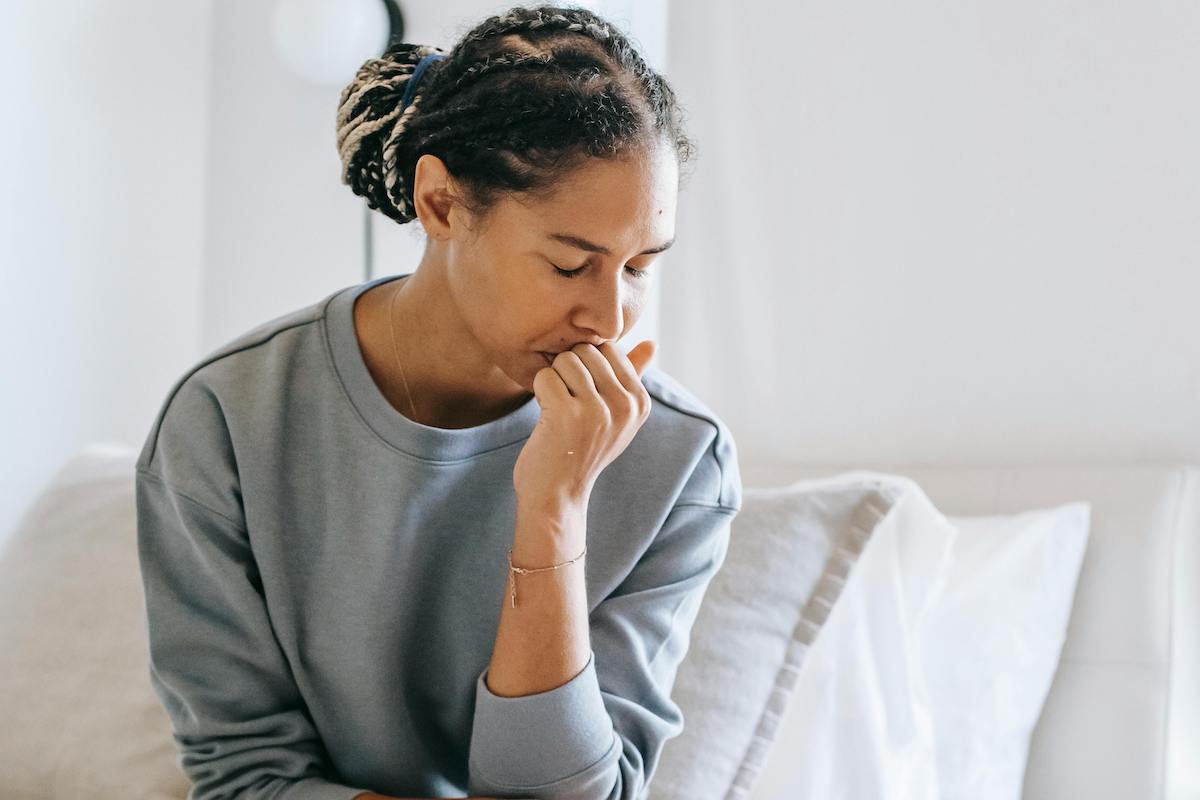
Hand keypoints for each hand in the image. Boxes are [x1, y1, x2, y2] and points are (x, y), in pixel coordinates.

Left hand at [513, 340, 656, 506]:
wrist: (558, 495)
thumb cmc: (583, 450)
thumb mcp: (617, 416)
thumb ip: (633, 377)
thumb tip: (653, 342)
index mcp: (640, 403)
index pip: (610, 349)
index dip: (588, 364)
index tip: (583, 394)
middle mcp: (624, 406)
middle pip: (586, 351)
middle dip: (568, 370)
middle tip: (567, 402)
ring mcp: (597, 410)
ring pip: (565, 360)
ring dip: (553, 380)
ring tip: (558, 408)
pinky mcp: (567, 414)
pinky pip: (545, 376)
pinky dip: (538, 392)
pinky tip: (546, 415)